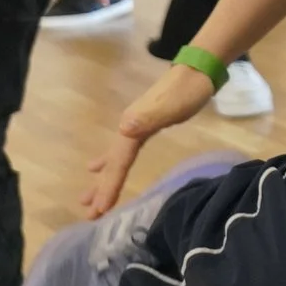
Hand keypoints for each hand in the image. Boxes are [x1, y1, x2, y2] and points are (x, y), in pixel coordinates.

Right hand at [83, 62, 215, 216]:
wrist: (198, 70)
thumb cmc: (188, 90)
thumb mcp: (171, 106)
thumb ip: (148, 118)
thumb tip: (123, 129)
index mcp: (132, 126)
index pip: (119, 162)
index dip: (109, 186)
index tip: (100, 210)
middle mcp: (128, 126)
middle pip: (112, 164)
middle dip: (101, 189)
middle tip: (89, 216)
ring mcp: (135, 125)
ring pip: (114, 159)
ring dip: (102, 179)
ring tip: (88, 201)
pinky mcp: (144, 125)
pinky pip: (123, 152)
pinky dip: (112, 164)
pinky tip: (102, 167)